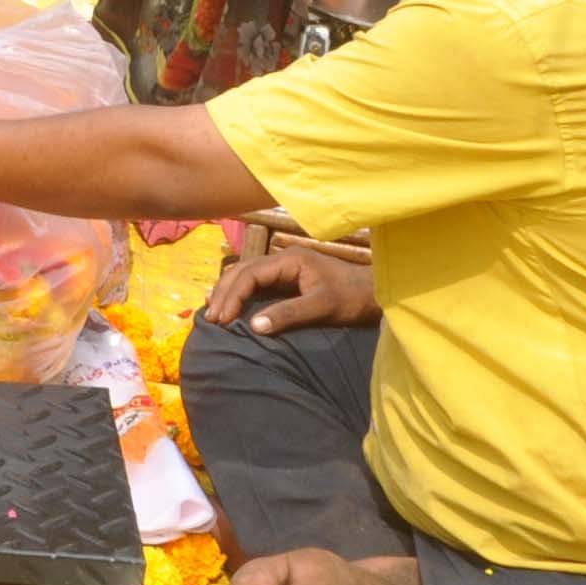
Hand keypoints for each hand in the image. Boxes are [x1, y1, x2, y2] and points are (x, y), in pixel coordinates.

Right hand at [201, 239, 375, 334]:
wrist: (374, 293)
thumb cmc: (351, 298)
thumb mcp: (322, 307)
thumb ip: (289, 314)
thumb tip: (254, 326)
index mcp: (289, 260)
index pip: (250, 274)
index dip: (233, 296)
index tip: (222, 319)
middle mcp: (283, 258)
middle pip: (242, 270)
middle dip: (224, 293)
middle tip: (211, 318)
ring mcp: (284, 266)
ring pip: (245, 273)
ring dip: (227, 290)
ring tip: (213, 310)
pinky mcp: (287, 277)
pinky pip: (254, 280)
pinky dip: (238, 290)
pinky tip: (229, 303)